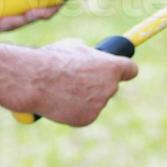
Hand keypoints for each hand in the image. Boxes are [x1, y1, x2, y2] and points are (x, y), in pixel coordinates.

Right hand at [22, 39, 138, 126]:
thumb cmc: (53, 59)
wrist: (36, 80)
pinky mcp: (86, 119)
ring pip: (95, 100)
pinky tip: (60, 100)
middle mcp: (110, 87)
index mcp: (111, 67)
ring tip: (62, 87)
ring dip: (84, 96)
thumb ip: (88, 55)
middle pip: (110, 86)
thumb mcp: (73, 47)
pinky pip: (83, 113)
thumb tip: (88, 57)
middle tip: (78, 78)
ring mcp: (99, 105)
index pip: (130, 70)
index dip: (124, 70)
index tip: (119, 71)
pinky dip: (74, 109)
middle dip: (97, 84)